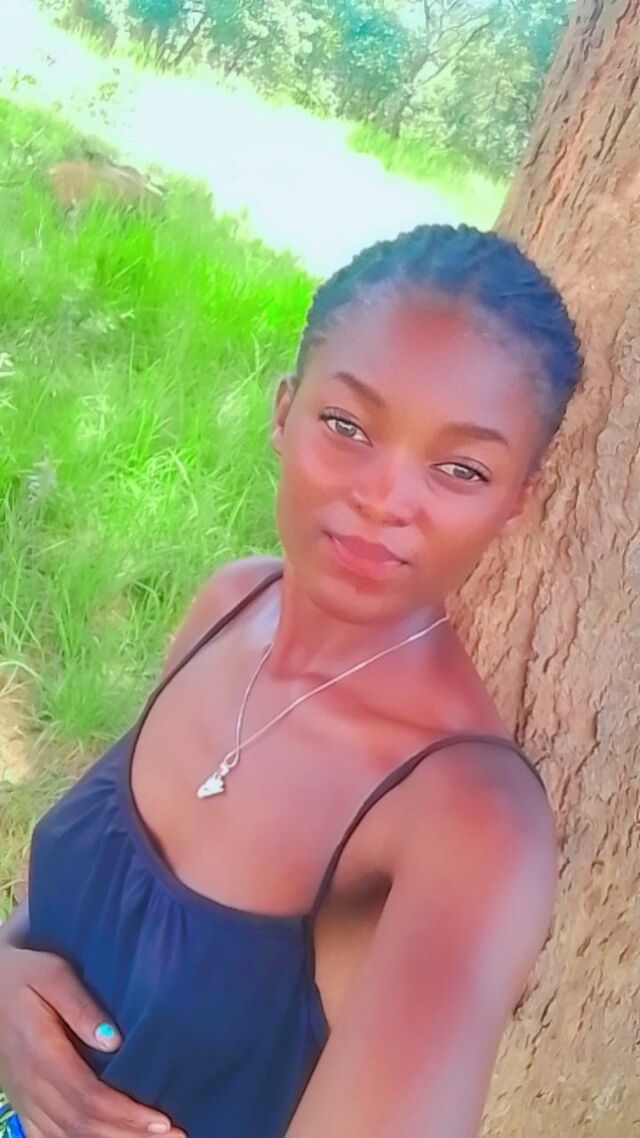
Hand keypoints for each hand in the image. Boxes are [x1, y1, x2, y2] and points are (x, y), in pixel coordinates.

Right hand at [0, 944, 184, 1137]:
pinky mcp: (23, 1102)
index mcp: (40, 1053)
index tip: (163, 1120)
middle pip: (82, 1125)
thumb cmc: (26, 973)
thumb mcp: (52, 974)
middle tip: (176, 1135)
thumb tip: (114, 1040)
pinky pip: (49, 1137)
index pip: (88, 1098)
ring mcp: (24, 1098)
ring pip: (68, 1136)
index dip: (126, 1114)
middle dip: (130, 1135)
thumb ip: (81, 1005)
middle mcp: (30, 1085)